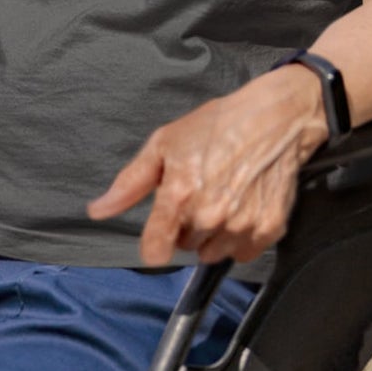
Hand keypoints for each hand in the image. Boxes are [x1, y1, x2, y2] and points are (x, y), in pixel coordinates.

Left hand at [87, 67, 328, 265]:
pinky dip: (241, 237)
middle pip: (185, 247)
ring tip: (224, 198)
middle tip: (201, 191)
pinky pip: (243, 253)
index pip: (155, 251)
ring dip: (214, 235)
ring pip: (213, 253)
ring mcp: (241, 224)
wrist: (274, 117)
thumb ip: (130, 183)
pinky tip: (244, 206)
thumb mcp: (165, 142)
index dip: (155, 241)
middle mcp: (209, 215)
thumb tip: (97, 211)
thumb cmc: (216, 125)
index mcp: (179, 194)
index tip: (162, 229)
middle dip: (187, 226)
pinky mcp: (268, 229)